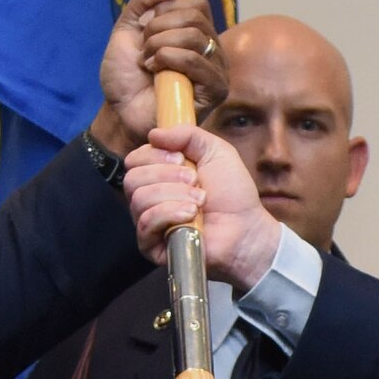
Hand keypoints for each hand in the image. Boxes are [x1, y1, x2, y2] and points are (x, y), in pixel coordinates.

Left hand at [92, 0, 226, 150]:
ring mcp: (215, 69)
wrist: (119, 111)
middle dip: (158, 28)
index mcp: (195, 32)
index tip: (146, 28)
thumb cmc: (125, 76)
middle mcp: (211, 48)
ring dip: (159, 46)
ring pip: (194, 37)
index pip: (197, 2)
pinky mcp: (214, 90)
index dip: (167, 8)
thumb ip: (143, 1)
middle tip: (144, 49)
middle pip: (195, 17)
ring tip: (147, 62)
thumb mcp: (126, 29)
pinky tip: (154, 72)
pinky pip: (196, 61)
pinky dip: (168, 59)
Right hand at [125, 124, 282, 290]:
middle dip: (167, 176)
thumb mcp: (215, 151)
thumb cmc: (232, 193)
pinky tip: (190, 216)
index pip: (135, 159)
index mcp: (159, 174)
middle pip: (132, 178)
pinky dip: (169, 214)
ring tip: (199, 201)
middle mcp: (149, 197)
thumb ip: (187, 134)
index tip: (182, 159)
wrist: (245, 228)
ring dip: (174, 195)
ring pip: (139, 199)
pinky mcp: (151, 245)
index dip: (155, 155)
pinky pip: (145, 223)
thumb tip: (153, 134)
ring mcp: (148, 222)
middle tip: (195, 181)